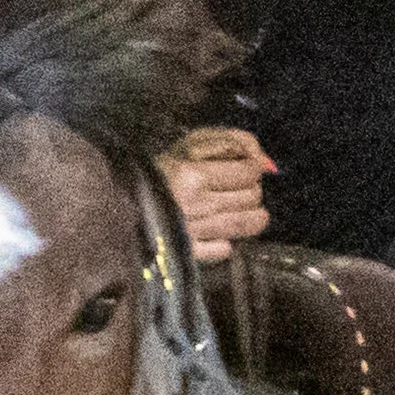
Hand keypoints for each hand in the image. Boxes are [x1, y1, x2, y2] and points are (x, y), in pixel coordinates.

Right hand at [160, 127, 273, 260]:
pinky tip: (217, 231)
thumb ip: (234, 142)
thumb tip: (268, 164)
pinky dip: (226, 241)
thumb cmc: (164, 167)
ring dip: (249, 214)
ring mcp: (194, 231)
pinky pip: (224, 250)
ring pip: (244, 224)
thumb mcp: (194, 142)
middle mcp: (196, 205)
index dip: (252, 167)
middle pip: (251, 197)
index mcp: (193, 174)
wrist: (126, 198)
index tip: (245, 168)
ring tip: (239, 207)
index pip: (248, 171)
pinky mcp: (189, 253)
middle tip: (239, 187)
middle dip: (251, 189)